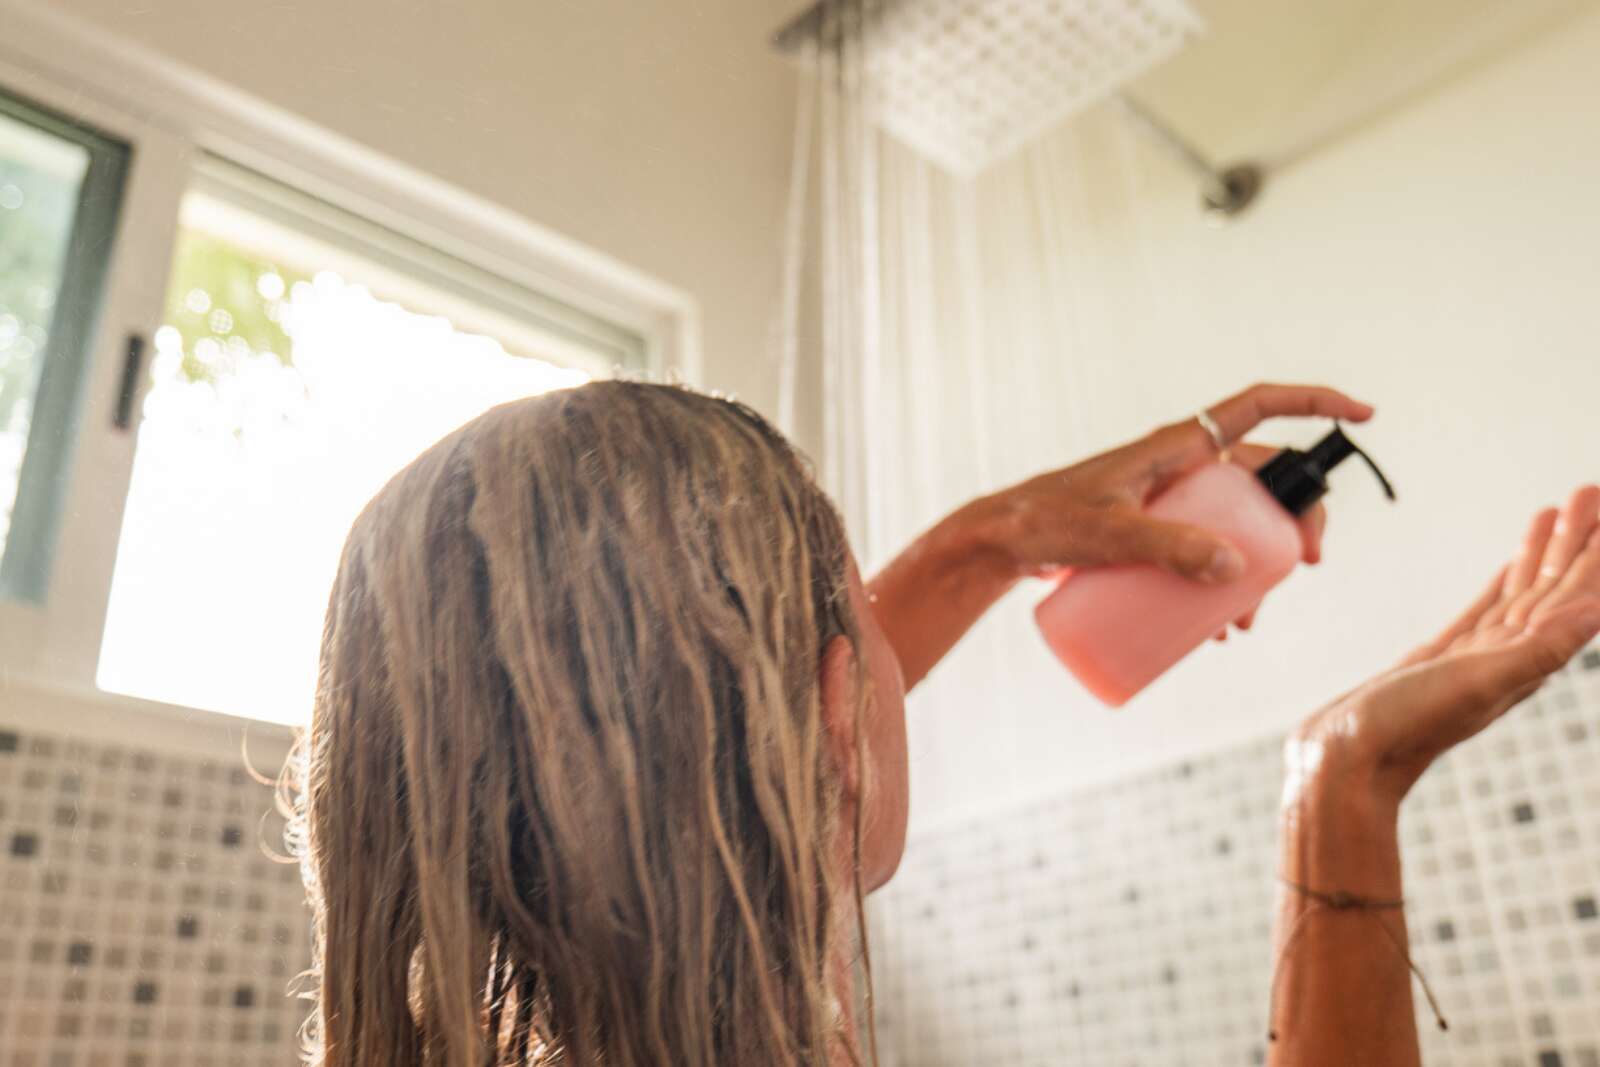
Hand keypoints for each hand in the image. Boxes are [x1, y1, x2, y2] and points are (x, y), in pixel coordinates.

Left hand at [975, 383, 1373, 631]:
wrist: (1001, 544)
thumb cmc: (1047, 524)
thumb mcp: (1109, 534)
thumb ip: (1168, 548)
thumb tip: (1236, 569)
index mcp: (1178, 446)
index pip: (1258, 407)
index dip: (1314, 402)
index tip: (1364, 416)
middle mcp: (1181, 468)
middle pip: (1263, 479)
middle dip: (1296, 519)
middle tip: (1306, 564)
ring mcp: (1169, 502)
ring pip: (1237, 525)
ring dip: (1257, 567)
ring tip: (1251, 618)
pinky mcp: (1153, 534)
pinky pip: (1206, 551)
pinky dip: (1222, 584)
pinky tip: (1221, 627)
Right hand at [1291, 486, 1599, 815]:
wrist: (1343, 763)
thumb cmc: (1406, 730)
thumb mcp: (1477, 684)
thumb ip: (1539, 650)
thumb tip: (1598, 613)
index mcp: (1523, 662)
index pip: (1572, 597)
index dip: (1591, 554)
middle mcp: (1507, 658)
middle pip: (1552, 588)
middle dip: (1573, 542)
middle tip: (1588, 491)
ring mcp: (1473, 658)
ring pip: (1521, 595)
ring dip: (1540, 555)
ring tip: (1554, 512)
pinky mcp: (1438, 659)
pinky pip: (1484, 611)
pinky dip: (1503, 584)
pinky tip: (1510, 566)